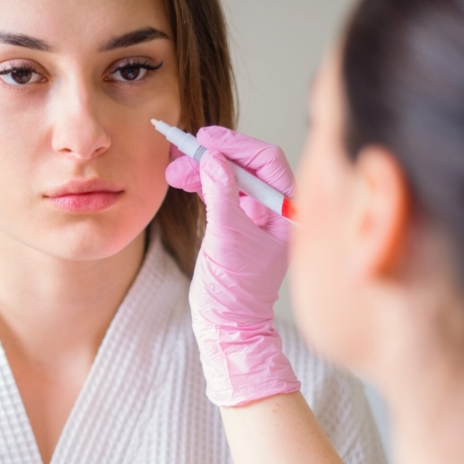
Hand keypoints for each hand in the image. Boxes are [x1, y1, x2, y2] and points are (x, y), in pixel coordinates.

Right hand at [166, 127, 300, 406]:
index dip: (237, 146)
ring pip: (231, 177)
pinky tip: (183, 178)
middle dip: (215, 155)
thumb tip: (213, 158)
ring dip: (203, 169)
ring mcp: (258, 216)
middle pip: (248, 165)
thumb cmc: (235, 292)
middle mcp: (277, 210)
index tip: (207, 139)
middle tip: (185, 148)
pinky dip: (203, 183)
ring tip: (174, 169)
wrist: (227, 324)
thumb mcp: (226, 239)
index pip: (268, 163)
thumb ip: (221, 196)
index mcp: (288, 213)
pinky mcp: (239, 223)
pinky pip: (222, 192)